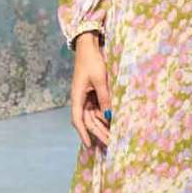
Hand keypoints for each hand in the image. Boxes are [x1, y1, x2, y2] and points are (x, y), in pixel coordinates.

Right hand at [70, 32, 111, 149]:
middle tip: (110, 144)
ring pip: (94, 117)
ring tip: (114, 137)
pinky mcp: (92, 94)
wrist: (88, 47)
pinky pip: (98, 109)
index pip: (78, 120)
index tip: (90, 145)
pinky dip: (105, 116)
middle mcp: (80, 99)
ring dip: (103, 126)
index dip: (83, 134)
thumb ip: (105, 97)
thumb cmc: (92, 61)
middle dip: (99, 133)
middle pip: (88, 121)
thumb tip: (109, 114)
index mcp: (77, 96)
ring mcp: (85, 97)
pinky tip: (114, 123)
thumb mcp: (100, 79)